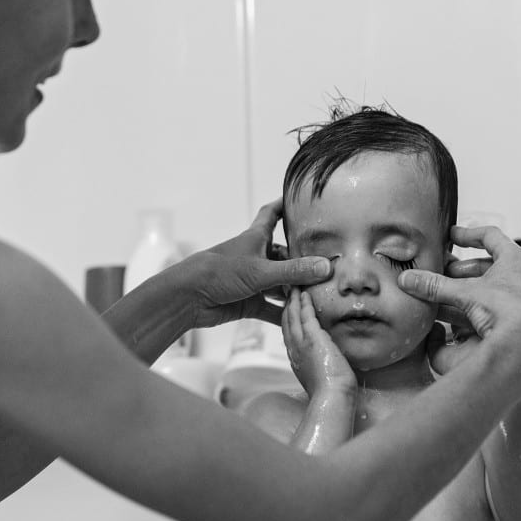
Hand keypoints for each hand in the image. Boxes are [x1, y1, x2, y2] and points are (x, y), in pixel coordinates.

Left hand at [166, 199, 331, 328]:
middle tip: (334, 267)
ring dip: (298, 292)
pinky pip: (272, 309)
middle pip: (286, 256)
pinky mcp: (248, 303)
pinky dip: (285, 315)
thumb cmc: (219, 272)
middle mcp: (257, 258)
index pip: (272, 215)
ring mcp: (253, 281)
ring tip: (325, 296)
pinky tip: (304, 321)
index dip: (285, 205)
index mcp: (256, 239)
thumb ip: (293, 271)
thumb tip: (326, 267)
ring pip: (282, 285)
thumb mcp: (260, 270)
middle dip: (306, 262)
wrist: (187, 298)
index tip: (303, 199)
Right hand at [282, 288, 354, 395]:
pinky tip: (305, 294)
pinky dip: (304, 303)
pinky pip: (306, 316)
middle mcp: (293, 349)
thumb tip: (325, 358)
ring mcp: (301, 343)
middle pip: (286, 322)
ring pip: (292, 316)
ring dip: (293, 301)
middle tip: (288, 292)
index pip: (288, 334)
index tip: (289, 309)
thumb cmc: (330, 392)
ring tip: (294, 288)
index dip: (288, 319)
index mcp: (295, 359)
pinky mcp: (312, 338)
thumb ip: (317, 364)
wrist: (331, 397)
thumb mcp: (318, 375)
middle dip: (287, 306)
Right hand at [398, 225, 520, 383]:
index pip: (491, 237)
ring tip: (438, 297)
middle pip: (487, 269)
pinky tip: (448, 322)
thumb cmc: (508, 310)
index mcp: (515, 261)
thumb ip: (435, 285)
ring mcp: (518, 305)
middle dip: (461, 271)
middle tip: (442, 272)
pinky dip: (465, 316)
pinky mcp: (511, 327)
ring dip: (460, 294)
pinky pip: (485, 315)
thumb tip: (407, 279)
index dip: (468, 234)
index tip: (452, 235)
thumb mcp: (465, 292)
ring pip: (485, 293)